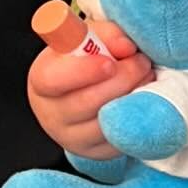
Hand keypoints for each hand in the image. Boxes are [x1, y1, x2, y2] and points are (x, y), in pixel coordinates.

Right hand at [27, 21, 152, 160]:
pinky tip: (142, 98)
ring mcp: (72, 137)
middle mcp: (51, 113)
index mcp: (42, 80)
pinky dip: (137, 117)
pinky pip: (121, 139)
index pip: (52, 80)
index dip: (82, 72)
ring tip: (145, 77)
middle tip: (141, 62)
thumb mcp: (94, 36)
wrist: (93, 87)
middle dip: (121, 79)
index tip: (110, 63)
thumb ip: (108, 35)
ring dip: (133, 97)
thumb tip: (126, 47)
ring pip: (106, 123)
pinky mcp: (96, 152)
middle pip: (85, 103)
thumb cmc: (91, 56)